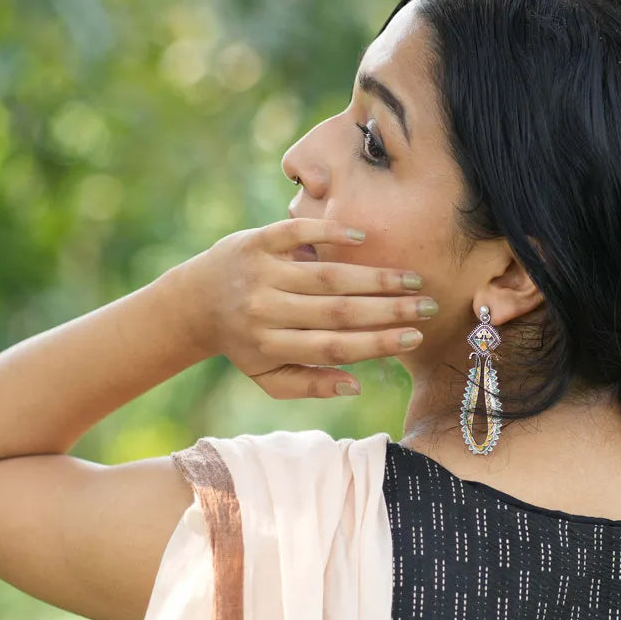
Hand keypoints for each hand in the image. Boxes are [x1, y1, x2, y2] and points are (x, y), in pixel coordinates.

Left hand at [189, 217, 437, 399]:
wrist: (193, 302)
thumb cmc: (242, 344)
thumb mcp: (268, 376)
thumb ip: (310, 384)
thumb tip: (356, 385)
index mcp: (271, 346)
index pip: (334, 347)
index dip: (377, 343)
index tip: (414, 337)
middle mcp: (266, 309)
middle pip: (337, 311)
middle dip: (388, 310)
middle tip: (427, 306)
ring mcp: (261, 272)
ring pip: (327, 275)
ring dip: (374, 276)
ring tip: (410, 279)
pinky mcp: (256, 241)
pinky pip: (297, 234)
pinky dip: (331, 234)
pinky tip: (364, 238)